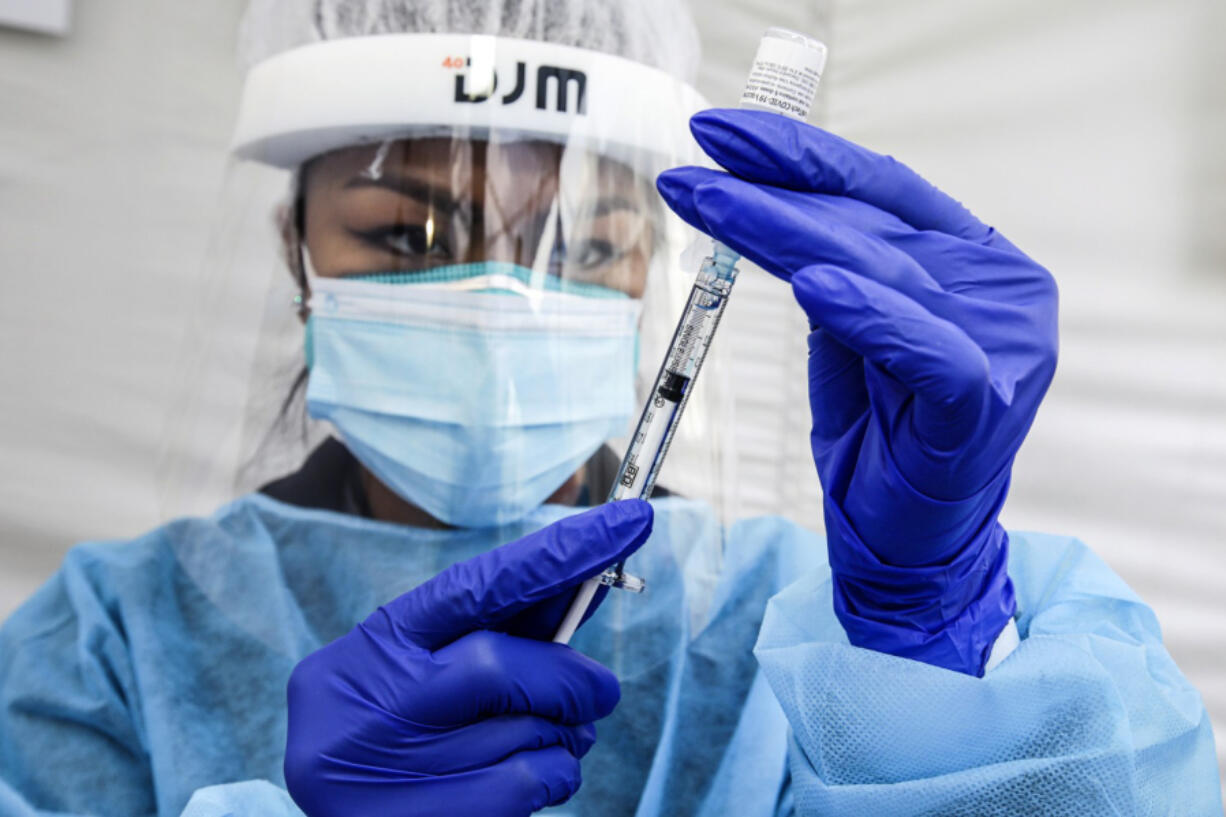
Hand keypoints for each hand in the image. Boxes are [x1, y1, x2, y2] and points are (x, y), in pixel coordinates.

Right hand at [283, 500, 653, 815]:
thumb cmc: (387, 730)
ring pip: (528, 730)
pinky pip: (529, 784)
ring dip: (564, 731)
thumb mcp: (413, 666)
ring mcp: (390, 766)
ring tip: (555, 736)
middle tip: (599, 691)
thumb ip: (488, 630)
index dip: (559, 552)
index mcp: (377, 642)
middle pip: (503, 664)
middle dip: (569, 677)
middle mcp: (373, 700)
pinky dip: (556, 773)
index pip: (479, 584)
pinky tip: (543, 772)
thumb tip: (580, 587)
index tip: (627, 520)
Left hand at [657, 109, 1057, 675]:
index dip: (800, 155)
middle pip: (870, 222)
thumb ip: (833, 272)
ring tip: (712, 201)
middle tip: (692, 165)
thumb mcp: (848, 338)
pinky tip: (812, 283)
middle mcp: (994, 289)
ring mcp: (1000, 344)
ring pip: (883, 270)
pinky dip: (868, 315)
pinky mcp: (984, 405)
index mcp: (968, 261)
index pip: (879, 189)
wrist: (907, 546)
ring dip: (785, 233)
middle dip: (772, 187)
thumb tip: (771, 204)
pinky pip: (924, 349)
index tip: (719, 135)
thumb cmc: (880, 439)